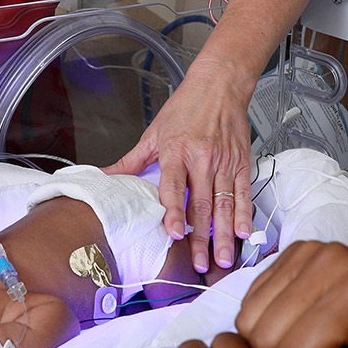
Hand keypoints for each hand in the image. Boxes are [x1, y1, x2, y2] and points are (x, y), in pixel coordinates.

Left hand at [107, 58, 254, 271]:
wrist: (220, 84)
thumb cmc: (186, 107)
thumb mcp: (153, 132)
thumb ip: (130, 161)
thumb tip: (103, 176)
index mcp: (177, 150)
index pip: (174, 186)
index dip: (173, 211)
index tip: (173, 233)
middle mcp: (202, 158)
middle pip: (201, 204)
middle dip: (201, 237)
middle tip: (200, 263)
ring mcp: (224, 162)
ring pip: (224, 204)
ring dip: (223, 234)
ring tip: (221, 258)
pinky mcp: (241, 162)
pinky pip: (243, 193)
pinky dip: (244, 215)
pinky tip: (242, 233)